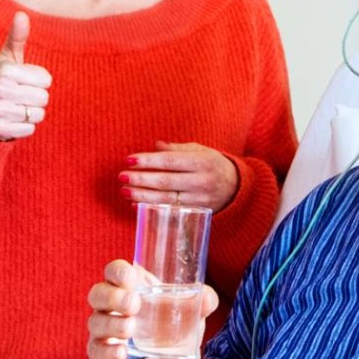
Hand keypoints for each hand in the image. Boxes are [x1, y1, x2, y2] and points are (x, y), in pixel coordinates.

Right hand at [0, 11, 52, 140]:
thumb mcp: (6, 58)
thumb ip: (17, 37)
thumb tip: (22, 14)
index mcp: (6, 70)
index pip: (46, 80)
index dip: (39, 81)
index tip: (24, 81)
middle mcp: (0, 89)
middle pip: (43, 98)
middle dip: (36, 98)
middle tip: (20, 95)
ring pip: (38, 115)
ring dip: (31, 113)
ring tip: (16, 107)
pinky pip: (29, 130)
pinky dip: (24, 127)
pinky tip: (12, 119)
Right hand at [85, 259, 218, 358]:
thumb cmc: (176, 330)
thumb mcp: (191, 314)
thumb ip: (201, 302)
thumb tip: (207, 297)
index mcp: (129, 288)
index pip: (113, 271)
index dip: (117, 271)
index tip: (131, 277)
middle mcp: (111, 307)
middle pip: (98, 294)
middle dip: (112, 297)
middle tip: (134, 303)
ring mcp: (104, 333)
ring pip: (95, 322)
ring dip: (111, 324)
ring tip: (131, 329)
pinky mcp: (102, 356)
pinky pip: (96, 352)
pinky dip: (107, 352)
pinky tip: (122, 353)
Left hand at [121, 142, 240, 210]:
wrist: (237, 188)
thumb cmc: (213, 164)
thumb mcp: (200, 150)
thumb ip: (177, 148)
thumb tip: (155, 145)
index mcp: (202, 162)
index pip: (170, 161)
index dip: (148, 161)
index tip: (129, 160)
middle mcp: (201, 182)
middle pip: (166, 182)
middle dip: (141, 179)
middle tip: (122, 176)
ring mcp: (199, 200)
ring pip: (166, 199)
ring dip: (142, 196)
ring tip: (124, 191)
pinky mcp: (195, 213)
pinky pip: (170, 212)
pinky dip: (151, 209)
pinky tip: (136, 205)